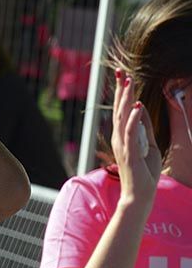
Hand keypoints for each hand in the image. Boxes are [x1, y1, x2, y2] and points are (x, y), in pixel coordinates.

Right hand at [112, 71, 161, 208]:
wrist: (139, 195)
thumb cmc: (144, 173)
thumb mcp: (149, 147)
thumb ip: (145, 130)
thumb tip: (143, 111)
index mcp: (122, 135)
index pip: (121, 109)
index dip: (122, 93)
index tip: (123, 76)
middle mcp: (119, 137)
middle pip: (119, 108)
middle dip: (120, 89)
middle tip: (121, 72)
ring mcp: (122, 144)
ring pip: (123, 116)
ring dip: (127, 98)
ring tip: (129, 82)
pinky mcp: (129, 153)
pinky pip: (131, 132)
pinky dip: (134, 118)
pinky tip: (138, 106)